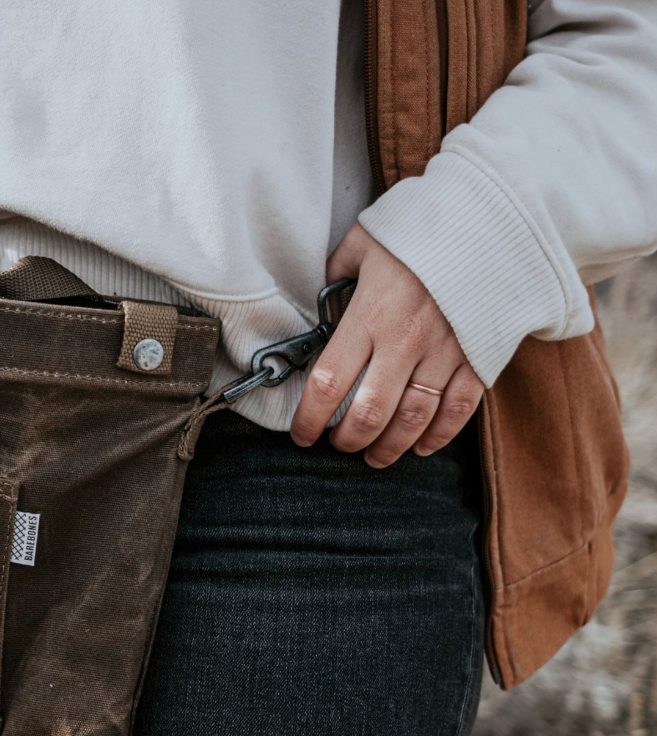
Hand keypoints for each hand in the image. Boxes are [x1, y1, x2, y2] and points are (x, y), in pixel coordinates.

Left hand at [290, 224, 484, 465]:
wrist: (497, 216)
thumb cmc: (423, 227)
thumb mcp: (366, 240)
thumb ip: (337, 272)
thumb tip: (320, 298)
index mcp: (370, 314)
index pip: (327, 383)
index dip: (308, 418)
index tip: (301, 434)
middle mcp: (405, 340)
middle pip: (368, 413)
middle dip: (347, 440)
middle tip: (338, 445)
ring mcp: (446, 351)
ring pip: (411, 420)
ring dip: (388, 447)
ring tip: (373, 456)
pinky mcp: (480, 356)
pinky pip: (458, 410)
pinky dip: (437, 436)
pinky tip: (420, 447)